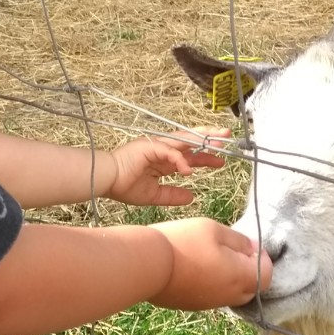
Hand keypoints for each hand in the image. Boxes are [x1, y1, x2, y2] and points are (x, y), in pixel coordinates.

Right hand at [105, 132, 227, 207]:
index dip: (205, 158)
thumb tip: (192, 197)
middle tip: (228, 136)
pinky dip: (180, 160)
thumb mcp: (154, 195)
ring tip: (220, 138)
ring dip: (202, 137)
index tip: (221, 162)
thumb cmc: (123, 187)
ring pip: (184, 139)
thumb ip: (172, 195)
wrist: (105, 181)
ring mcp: (156, 145)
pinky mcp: (149, 146)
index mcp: (163, 161)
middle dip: (209, 138)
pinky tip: (189, 171)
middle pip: (190, 141)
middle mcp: (162, 150)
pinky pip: (169, 151)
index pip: (189, 156)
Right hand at [148, 218, 271, 309]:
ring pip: (232, 294)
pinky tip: (198, 269)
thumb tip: (253, 248)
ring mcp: (210, 303)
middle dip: (251, 271)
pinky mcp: (193, 305)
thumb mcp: (214, 229)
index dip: (264, 258)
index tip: (249, 245)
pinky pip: (213, 297)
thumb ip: (239, 241)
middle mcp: (229, 295)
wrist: (147, 265)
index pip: (268, 275)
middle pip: (252, 288)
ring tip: (214, 258)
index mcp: (240, 276)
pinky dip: (214, 285)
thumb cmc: (183, 242)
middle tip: (234, 251)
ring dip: (231, 279)